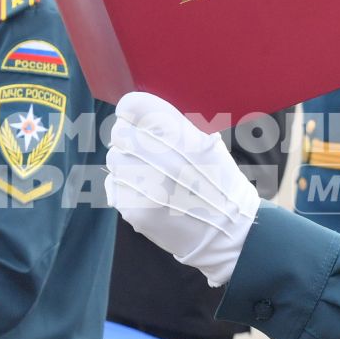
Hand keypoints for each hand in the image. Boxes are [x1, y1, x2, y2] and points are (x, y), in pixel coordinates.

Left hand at [106, 91, 261, 286]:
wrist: (227, 232)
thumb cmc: (219, 183)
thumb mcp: (208, 145)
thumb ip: (173, 127)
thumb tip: (134, 117)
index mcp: (182, 136)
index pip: (133, 107)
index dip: (131, 113)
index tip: (135, 121)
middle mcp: (163, 157)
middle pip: (119, 132)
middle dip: (129, 140)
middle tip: (144, 153)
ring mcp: (146, 185)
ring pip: (113, 159)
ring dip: (125, 164)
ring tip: (146, 175)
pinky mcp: (134, 209)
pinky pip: (113, 185)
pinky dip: (123, 188)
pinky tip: (144, 194)